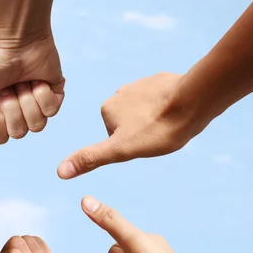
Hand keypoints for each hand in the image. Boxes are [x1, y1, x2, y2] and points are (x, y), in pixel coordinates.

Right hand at [58, 72, 210, 178]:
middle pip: (129, 122)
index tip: (145, 142)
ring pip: (146, 111)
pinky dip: (168, 107)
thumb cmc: (157, 129)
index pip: (114, 136)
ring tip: (170, 125)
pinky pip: (161, 99)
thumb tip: (59, 172)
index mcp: (107, 108)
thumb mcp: (121, 151)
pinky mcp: (162, 80)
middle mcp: (120, 92)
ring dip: (156, 119)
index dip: (130, 145)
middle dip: (142, 131)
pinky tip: (179, 112)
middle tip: (158, 135)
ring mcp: (142, 83)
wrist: (194, 101)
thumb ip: (90, 159)